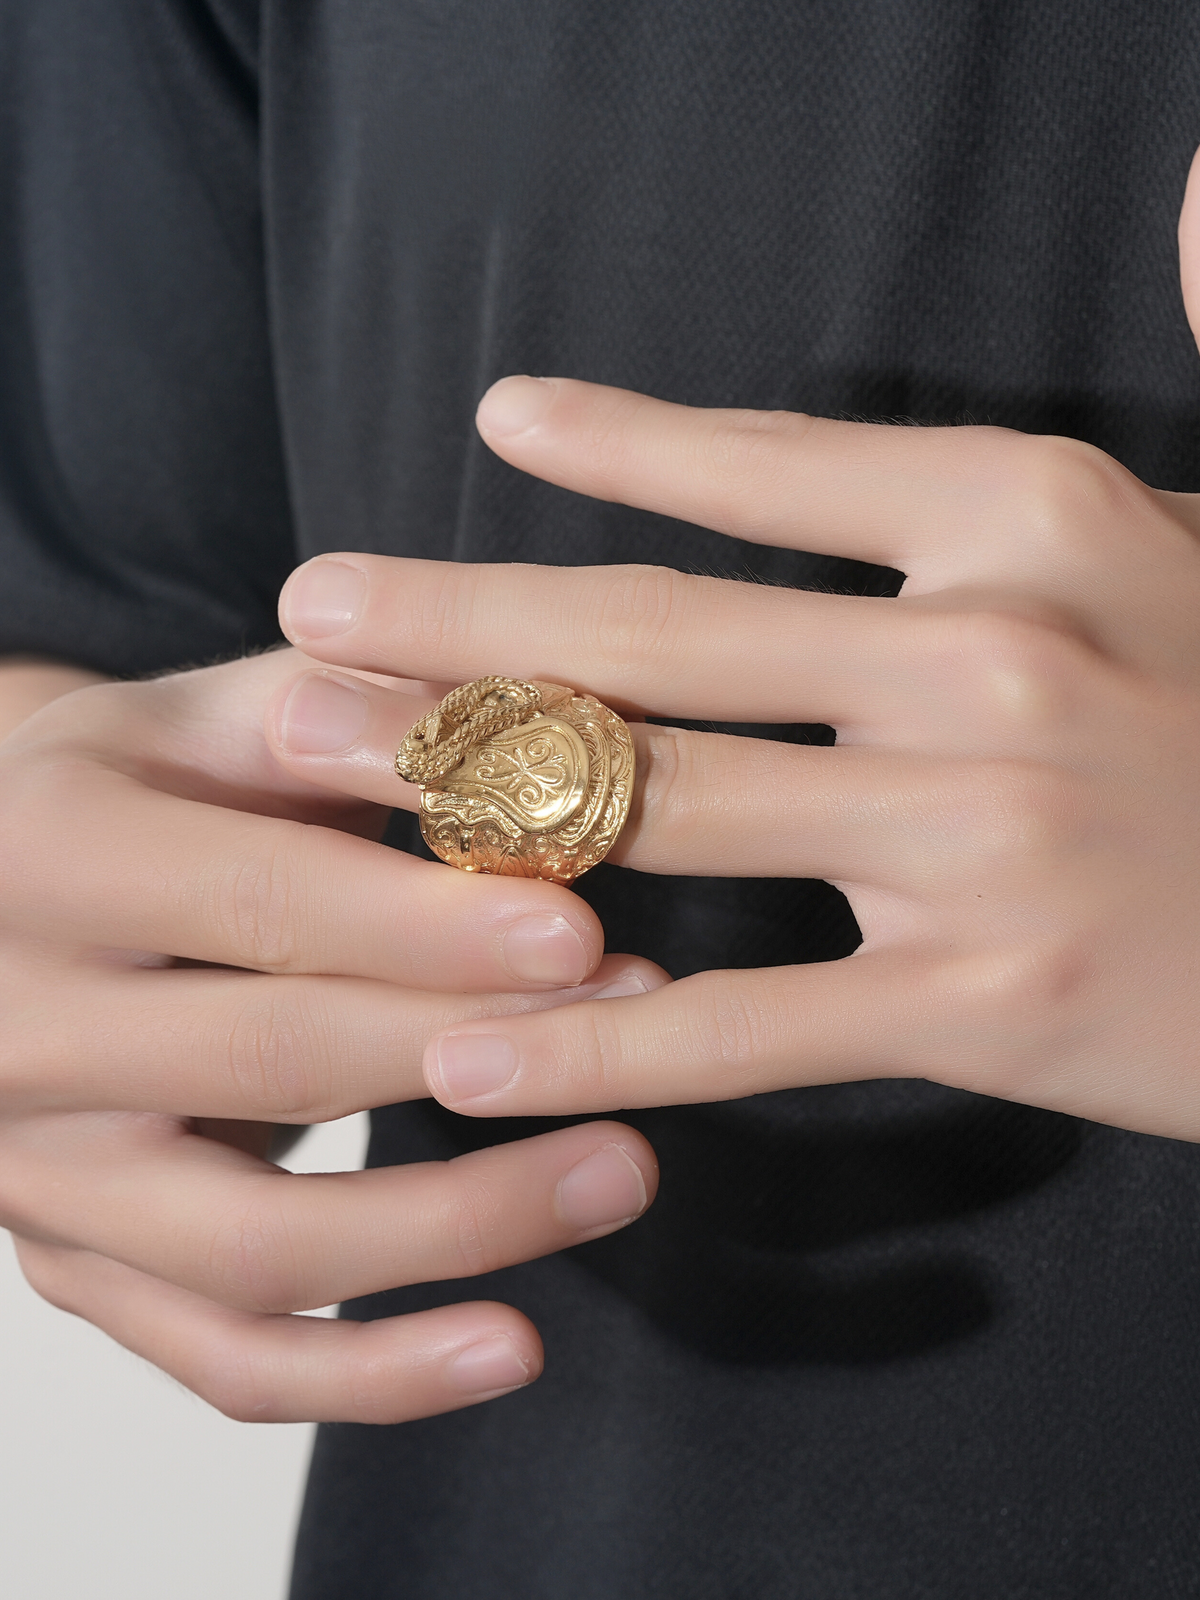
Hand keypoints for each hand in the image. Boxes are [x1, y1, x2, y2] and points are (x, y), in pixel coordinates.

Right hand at [0, 650, 660, 1421]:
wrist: (3, 899)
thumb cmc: (138, 792)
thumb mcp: (207, 716)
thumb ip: (347, 714)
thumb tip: (523, 738)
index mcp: (49, 856)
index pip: (260, 904)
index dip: (427, 930)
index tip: (583, 941)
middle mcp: (20, 1029)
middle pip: (273, 1064)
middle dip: (476, 1048)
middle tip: (641, 1028)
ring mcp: (43, 1173)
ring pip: (258, 1248)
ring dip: (462, 1223)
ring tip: (626, 1168)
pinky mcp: (81, 1269)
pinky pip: (227, 1356)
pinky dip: (374, 1376)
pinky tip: (512, 1346)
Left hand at [268, 154, 1199, 1144]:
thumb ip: (1190, 348)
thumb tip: (1195, 179)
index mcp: (1033, 518)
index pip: (773, 469)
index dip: (617, 447)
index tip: (494, 424)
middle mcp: (988, 657)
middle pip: (657, 637)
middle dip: (450, 627)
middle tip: (301, 618)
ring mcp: (978, 838)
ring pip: (660, 806)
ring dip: (458, 791)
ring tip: (314, 772)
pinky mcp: (984, 1005)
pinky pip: (745, 1021)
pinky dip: (598, 1036)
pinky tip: (469, 1042)